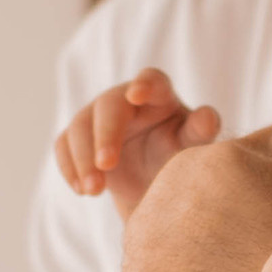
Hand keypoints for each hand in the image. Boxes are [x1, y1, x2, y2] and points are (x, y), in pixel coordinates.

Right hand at [55, 67, 219, 219]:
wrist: (156, 184)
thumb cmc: (182, 157)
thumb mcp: (194, 147)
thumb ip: (201, 131)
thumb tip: (208, 117)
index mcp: (159, 95)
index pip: (151, 80)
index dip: (144, 85)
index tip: (137, 95)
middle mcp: (124, 100)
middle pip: (108, 106)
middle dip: (105, 135)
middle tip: (106, 165)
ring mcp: (98, 117)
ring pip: (79, 126)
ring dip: (82, 158)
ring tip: (93, 190)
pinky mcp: (79, 139)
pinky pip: (63, 146)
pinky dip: (69, 167)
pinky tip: (82, 191)